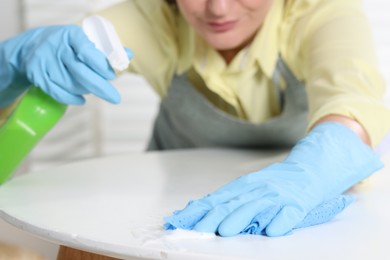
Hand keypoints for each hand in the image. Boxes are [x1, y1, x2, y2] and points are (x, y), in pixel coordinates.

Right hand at [0, 25, 128, 106]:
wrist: (32, 47)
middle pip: (81, 72)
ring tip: (91, 88)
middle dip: (101, 88)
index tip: (111, 76)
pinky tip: (81, 100)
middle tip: (115, 99)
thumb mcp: (84, 42)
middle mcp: (56, 47)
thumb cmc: (67, 46)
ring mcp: (44, 61)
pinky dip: (72, 98)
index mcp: (71, 35)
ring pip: (72, 85)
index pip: (88, 51)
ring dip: (86, 90)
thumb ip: (106, 50)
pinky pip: (58, 92)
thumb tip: (129, 54)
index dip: (101, 65)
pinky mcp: (37, 75)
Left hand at [165, 195, 353, 234]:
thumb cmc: (273, 183)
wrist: (308, 172)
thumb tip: (197, 209)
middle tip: (201, 228)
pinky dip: (279, 222)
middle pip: (233, 203)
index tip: (186, 220)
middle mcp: (258, 189)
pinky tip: (271, 231)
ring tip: (225, 230)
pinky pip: (288, 214)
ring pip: (256, 207)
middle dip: (215, 216)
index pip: (218, 198)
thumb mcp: (248, 186)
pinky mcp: (297, 204)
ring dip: (239, 218)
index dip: (202, 210)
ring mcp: (277, 196)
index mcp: (244, 185)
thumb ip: (226, 198)